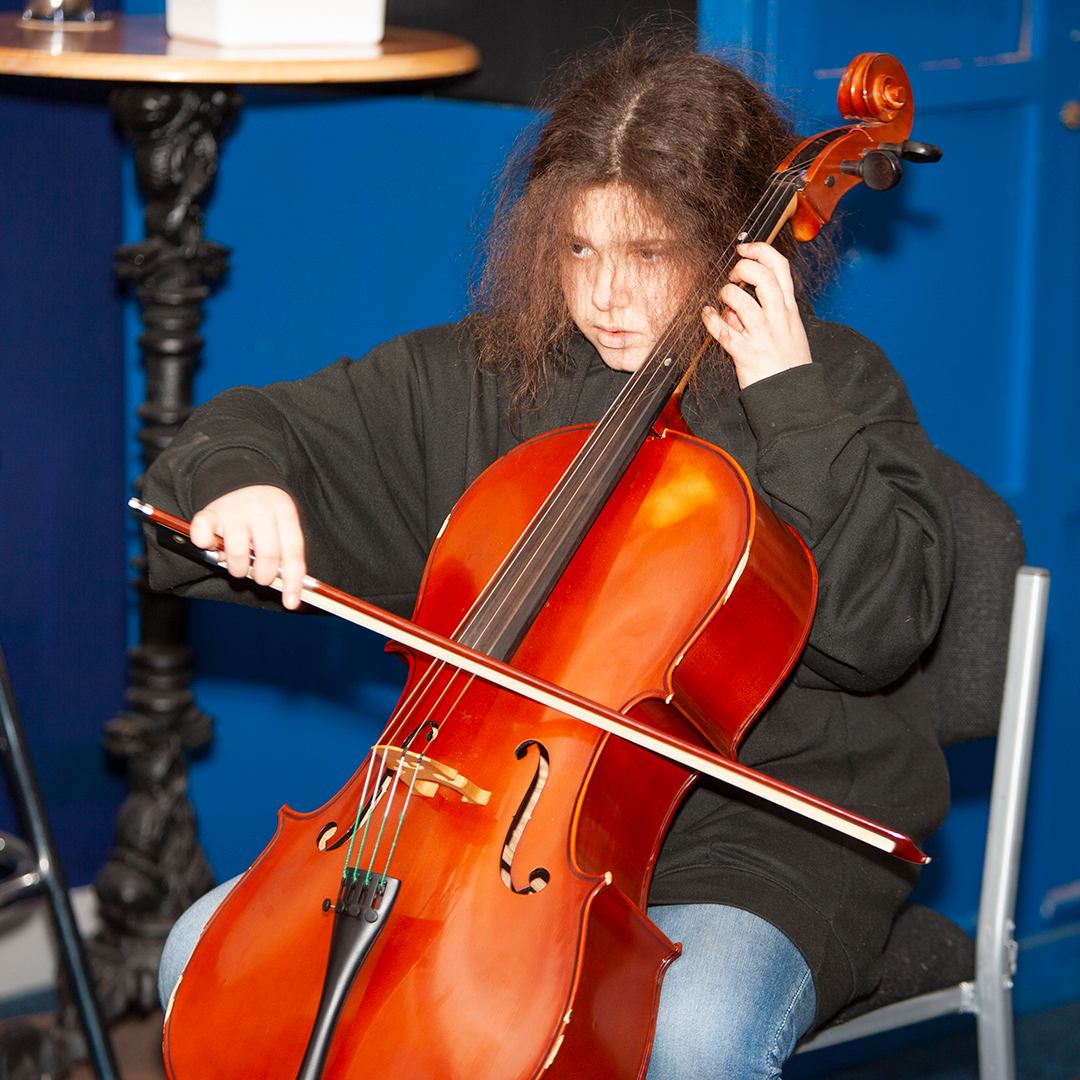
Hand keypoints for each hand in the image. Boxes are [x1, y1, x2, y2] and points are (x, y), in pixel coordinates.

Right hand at [190, 486, 305, 608]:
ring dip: (237, 569)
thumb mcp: (281, 524)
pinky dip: (205, 546)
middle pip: (267, 554)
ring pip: (238, 552)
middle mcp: (261, 508)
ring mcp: (234, 509)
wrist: (238, 475)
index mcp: (285, 511)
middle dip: (264, 576)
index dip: (293, 581)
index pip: (293, 552)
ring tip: (238, 566)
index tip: (291, 603)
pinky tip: (211, 548)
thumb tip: (289, 592)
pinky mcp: (209, 512)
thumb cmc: (263, 512)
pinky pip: (204, 534)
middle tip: (259, 578)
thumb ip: (283, 552)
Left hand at [701, 242, 811, 388]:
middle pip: (762, 277)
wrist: (791, 393)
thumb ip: (767, 312)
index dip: (760, 250)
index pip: (780, 267)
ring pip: (741, 301)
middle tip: (732, 276)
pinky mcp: (745, 352)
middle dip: (742, 269)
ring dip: (726, 294)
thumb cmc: (788, 362)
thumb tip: (736, 305)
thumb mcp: (789, 330)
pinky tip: (707, 315)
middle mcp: (777, 317)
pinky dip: (711, 319)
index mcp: (789, 309)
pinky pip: (723, 330)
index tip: (745, 248)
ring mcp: (762, 334)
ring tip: (723, 299)